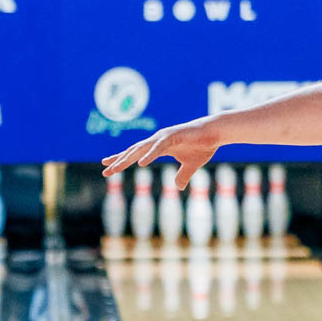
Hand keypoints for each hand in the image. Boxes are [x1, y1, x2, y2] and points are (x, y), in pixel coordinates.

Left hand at [102, 116, 218, 186]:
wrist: (216, 132)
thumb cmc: (204, 145)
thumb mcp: (191, 166)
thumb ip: (183, 176)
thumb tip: (178, 187)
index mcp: (158, 147)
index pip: (136, 154)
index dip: (121, 159)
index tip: (107, 166)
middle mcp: (157, 140)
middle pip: (134, 151)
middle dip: (119, 160)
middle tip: (105, 170)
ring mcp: (164, 137)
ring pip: (142, 149)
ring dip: (128, 158)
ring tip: (116, 167)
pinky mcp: (173, 136)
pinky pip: (158, 148)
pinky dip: (149, 155)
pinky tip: (141, 164)